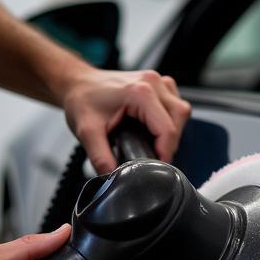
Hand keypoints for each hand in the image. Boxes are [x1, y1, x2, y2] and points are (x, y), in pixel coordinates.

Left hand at [61, 68, 191, 172]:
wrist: (77, 83)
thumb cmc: (82, 100)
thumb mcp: (87, 132)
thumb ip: (101, 157)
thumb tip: (114, 177)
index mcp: (139, 92)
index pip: (167, 129)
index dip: (165, 152)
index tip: (156, 167)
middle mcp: (153, 82)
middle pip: (180, 117)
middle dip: (171, 142)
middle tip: (154, 156)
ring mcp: (158, 81)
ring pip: (181, 111)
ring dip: (173, 130)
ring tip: (153, 143)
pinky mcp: (159, 85)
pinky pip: (176, 105)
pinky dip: (170, 120)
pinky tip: (154, 127)